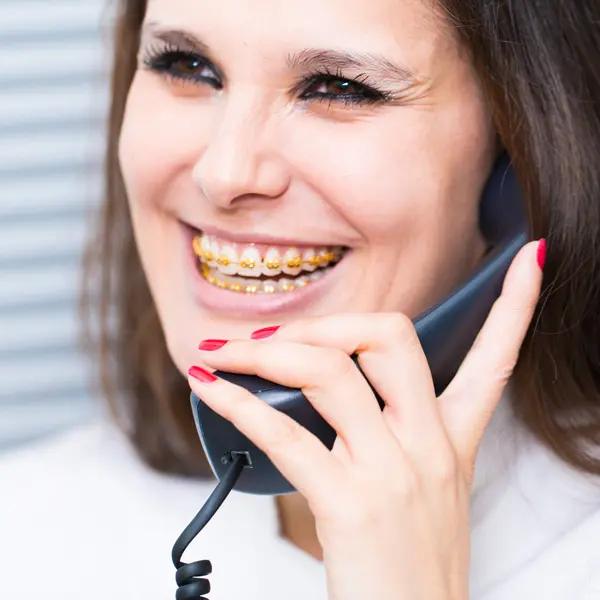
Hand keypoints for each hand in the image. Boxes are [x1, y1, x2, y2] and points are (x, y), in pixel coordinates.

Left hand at [188, 241, 543, 599]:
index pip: (496, 359)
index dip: (518, 305)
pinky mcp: (350, 504)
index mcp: (452, 440)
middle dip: (324, 322)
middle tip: (274, 337)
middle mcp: (428, 445)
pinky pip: (285, 434)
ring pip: (328, 372)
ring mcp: (392, 471)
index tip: (529, 257)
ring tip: (224, 354)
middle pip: (387, 338)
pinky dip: (238, 404)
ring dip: (264, 353)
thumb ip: (394, 432)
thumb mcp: (424, 488)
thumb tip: (332, 385)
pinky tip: (211, 389)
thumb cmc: (410, 563)